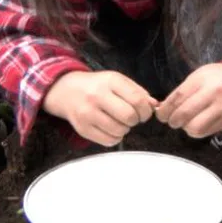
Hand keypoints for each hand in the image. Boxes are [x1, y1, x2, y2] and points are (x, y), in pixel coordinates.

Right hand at [42, 71, 157, 146]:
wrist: (66, 91)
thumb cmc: (98, 86)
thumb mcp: (118, 81)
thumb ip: (138, 92)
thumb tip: (155, 106)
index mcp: (110, 81)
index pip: (137, 99)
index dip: (146, 110)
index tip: (145, 112)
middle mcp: (97, 96)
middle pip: (128, 116)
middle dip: (136, 120)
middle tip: (133, 118)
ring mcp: (87, 113)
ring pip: (119, 131)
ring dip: (125, 129)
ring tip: (120, 121)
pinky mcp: (82, 129)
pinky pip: (108, 141)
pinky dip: (115, 137)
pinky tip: (111, 128)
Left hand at [155, 63, 221, 137]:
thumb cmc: (220, 77)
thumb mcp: (200, 75)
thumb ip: (183, 90)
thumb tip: (163, 109)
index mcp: (203, 80)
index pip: (178, 98)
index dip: (165, 109)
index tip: (161, 114)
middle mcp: (213, 95)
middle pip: (184, 114)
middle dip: (173, 120)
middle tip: (172, 119)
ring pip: (194, 128)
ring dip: (185, 127)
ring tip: (187, 121)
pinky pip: (205, 133)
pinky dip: (197, 131)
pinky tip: (198, 123)